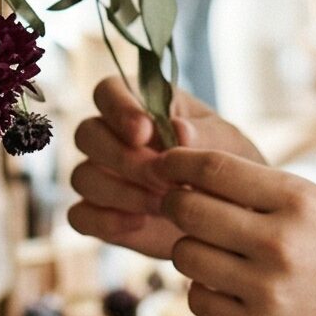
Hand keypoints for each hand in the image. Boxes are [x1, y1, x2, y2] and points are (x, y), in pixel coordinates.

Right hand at [66, 76, 264, 260]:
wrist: (235, 217)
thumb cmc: (228, 167)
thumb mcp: (228, 146)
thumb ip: (205, 136)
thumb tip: (179, 130)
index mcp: (140, 104)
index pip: (108, 91)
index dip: (119, 109)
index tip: (144, 132)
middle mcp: (112, 136)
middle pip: (87, 134)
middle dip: (123, 158)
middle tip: (164, 179)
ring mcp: (102, 176)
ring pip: (83, 176)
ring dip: (121, 192)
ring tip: (164, 205)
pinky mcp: (100, 214)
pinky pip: (81, 216)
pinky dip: (105, 221)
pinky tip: (140, 223)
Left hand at [152, 149, 315, 315]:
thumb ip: (264, 193)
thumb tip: (192, 172)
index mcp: (299, 199)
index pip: (213, 168)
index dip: (177, 162)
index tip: (165, 163)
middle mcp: (280, 241)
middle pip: (187, 209)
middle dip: (175, 204)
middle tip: (181, 209)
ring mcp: (268, 290)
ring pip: (185, 255)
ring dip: (189, 250)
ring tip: (212, 252)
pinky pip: (198, 300)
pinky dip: (203, 292)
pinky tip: (225, 288)